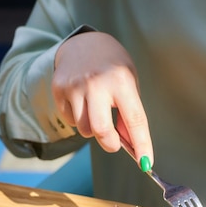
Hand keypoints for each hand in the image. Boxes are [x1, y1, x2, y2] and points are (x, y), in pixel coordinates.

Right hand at [52, 31, 153, 165]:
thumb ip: (129, 113)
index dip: (142, 145)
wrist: (84, 43)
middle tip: (114, 144)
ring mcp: (75, 86)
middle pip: (101, 131)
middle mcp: (97, 83)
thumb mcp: (129, 83)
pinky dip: (78, 119)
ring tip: (97, 112)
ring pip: (85, 129)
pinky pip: (70, 120)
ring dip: (93, 129)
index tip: (146, 163)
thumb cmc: (113, 68)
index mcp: (121, 81)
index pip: (135, 120)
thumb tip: (130, 146)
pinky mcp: (59, 89)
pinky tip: (82, 103)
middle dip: (110, 144)